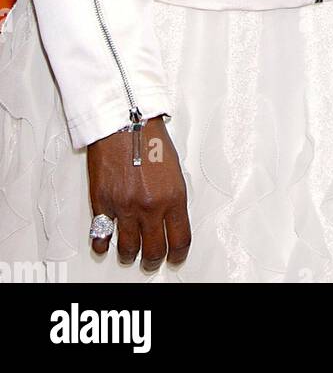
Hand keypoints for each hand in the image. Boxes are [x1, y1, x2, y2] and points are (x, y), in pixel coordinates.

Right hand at [87, 115, 190, 269]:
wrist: (123, 122)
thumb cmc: (149, 138)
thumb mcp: (174, 169)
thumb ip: (171, 197)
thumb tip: (169, 218)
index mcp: (174, 197)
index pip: (180, 240)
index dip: (177, 255)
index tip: (175, 259)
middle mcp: (151, 206)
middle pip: (154, 251)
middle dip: (153, 261)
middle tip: (151, 261)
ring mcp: (125, 208)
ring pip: (129, 249)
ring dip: (130, 255)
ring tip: (131, 254)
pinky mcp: (103, 204)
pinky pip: (101, 237)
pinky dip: (103, 245)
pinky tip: (106, 244)